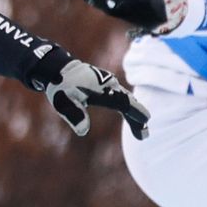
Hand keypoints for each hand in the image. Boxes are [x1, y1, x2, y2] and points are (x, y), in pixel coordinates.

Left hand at [32, 52, 150, 139]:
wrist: (60, 69)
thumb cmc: (61, 86)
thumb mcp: (64, 103)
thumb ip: (74, 115)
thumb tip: (83, 131)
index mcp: (101, 90)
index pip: (123, 102)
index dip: (135, 112)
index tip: (146, 120)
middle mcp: (109, 85)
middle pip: (129, 102)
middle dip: (138, 117)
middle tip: (144, 136)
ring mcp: (110, 83)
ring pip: (127, 100)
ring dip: (135, 114)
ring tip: (141, 132)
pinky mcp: (108, 85)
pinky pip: (122, 97)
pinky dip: (128, 108)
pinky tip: (131, 117)